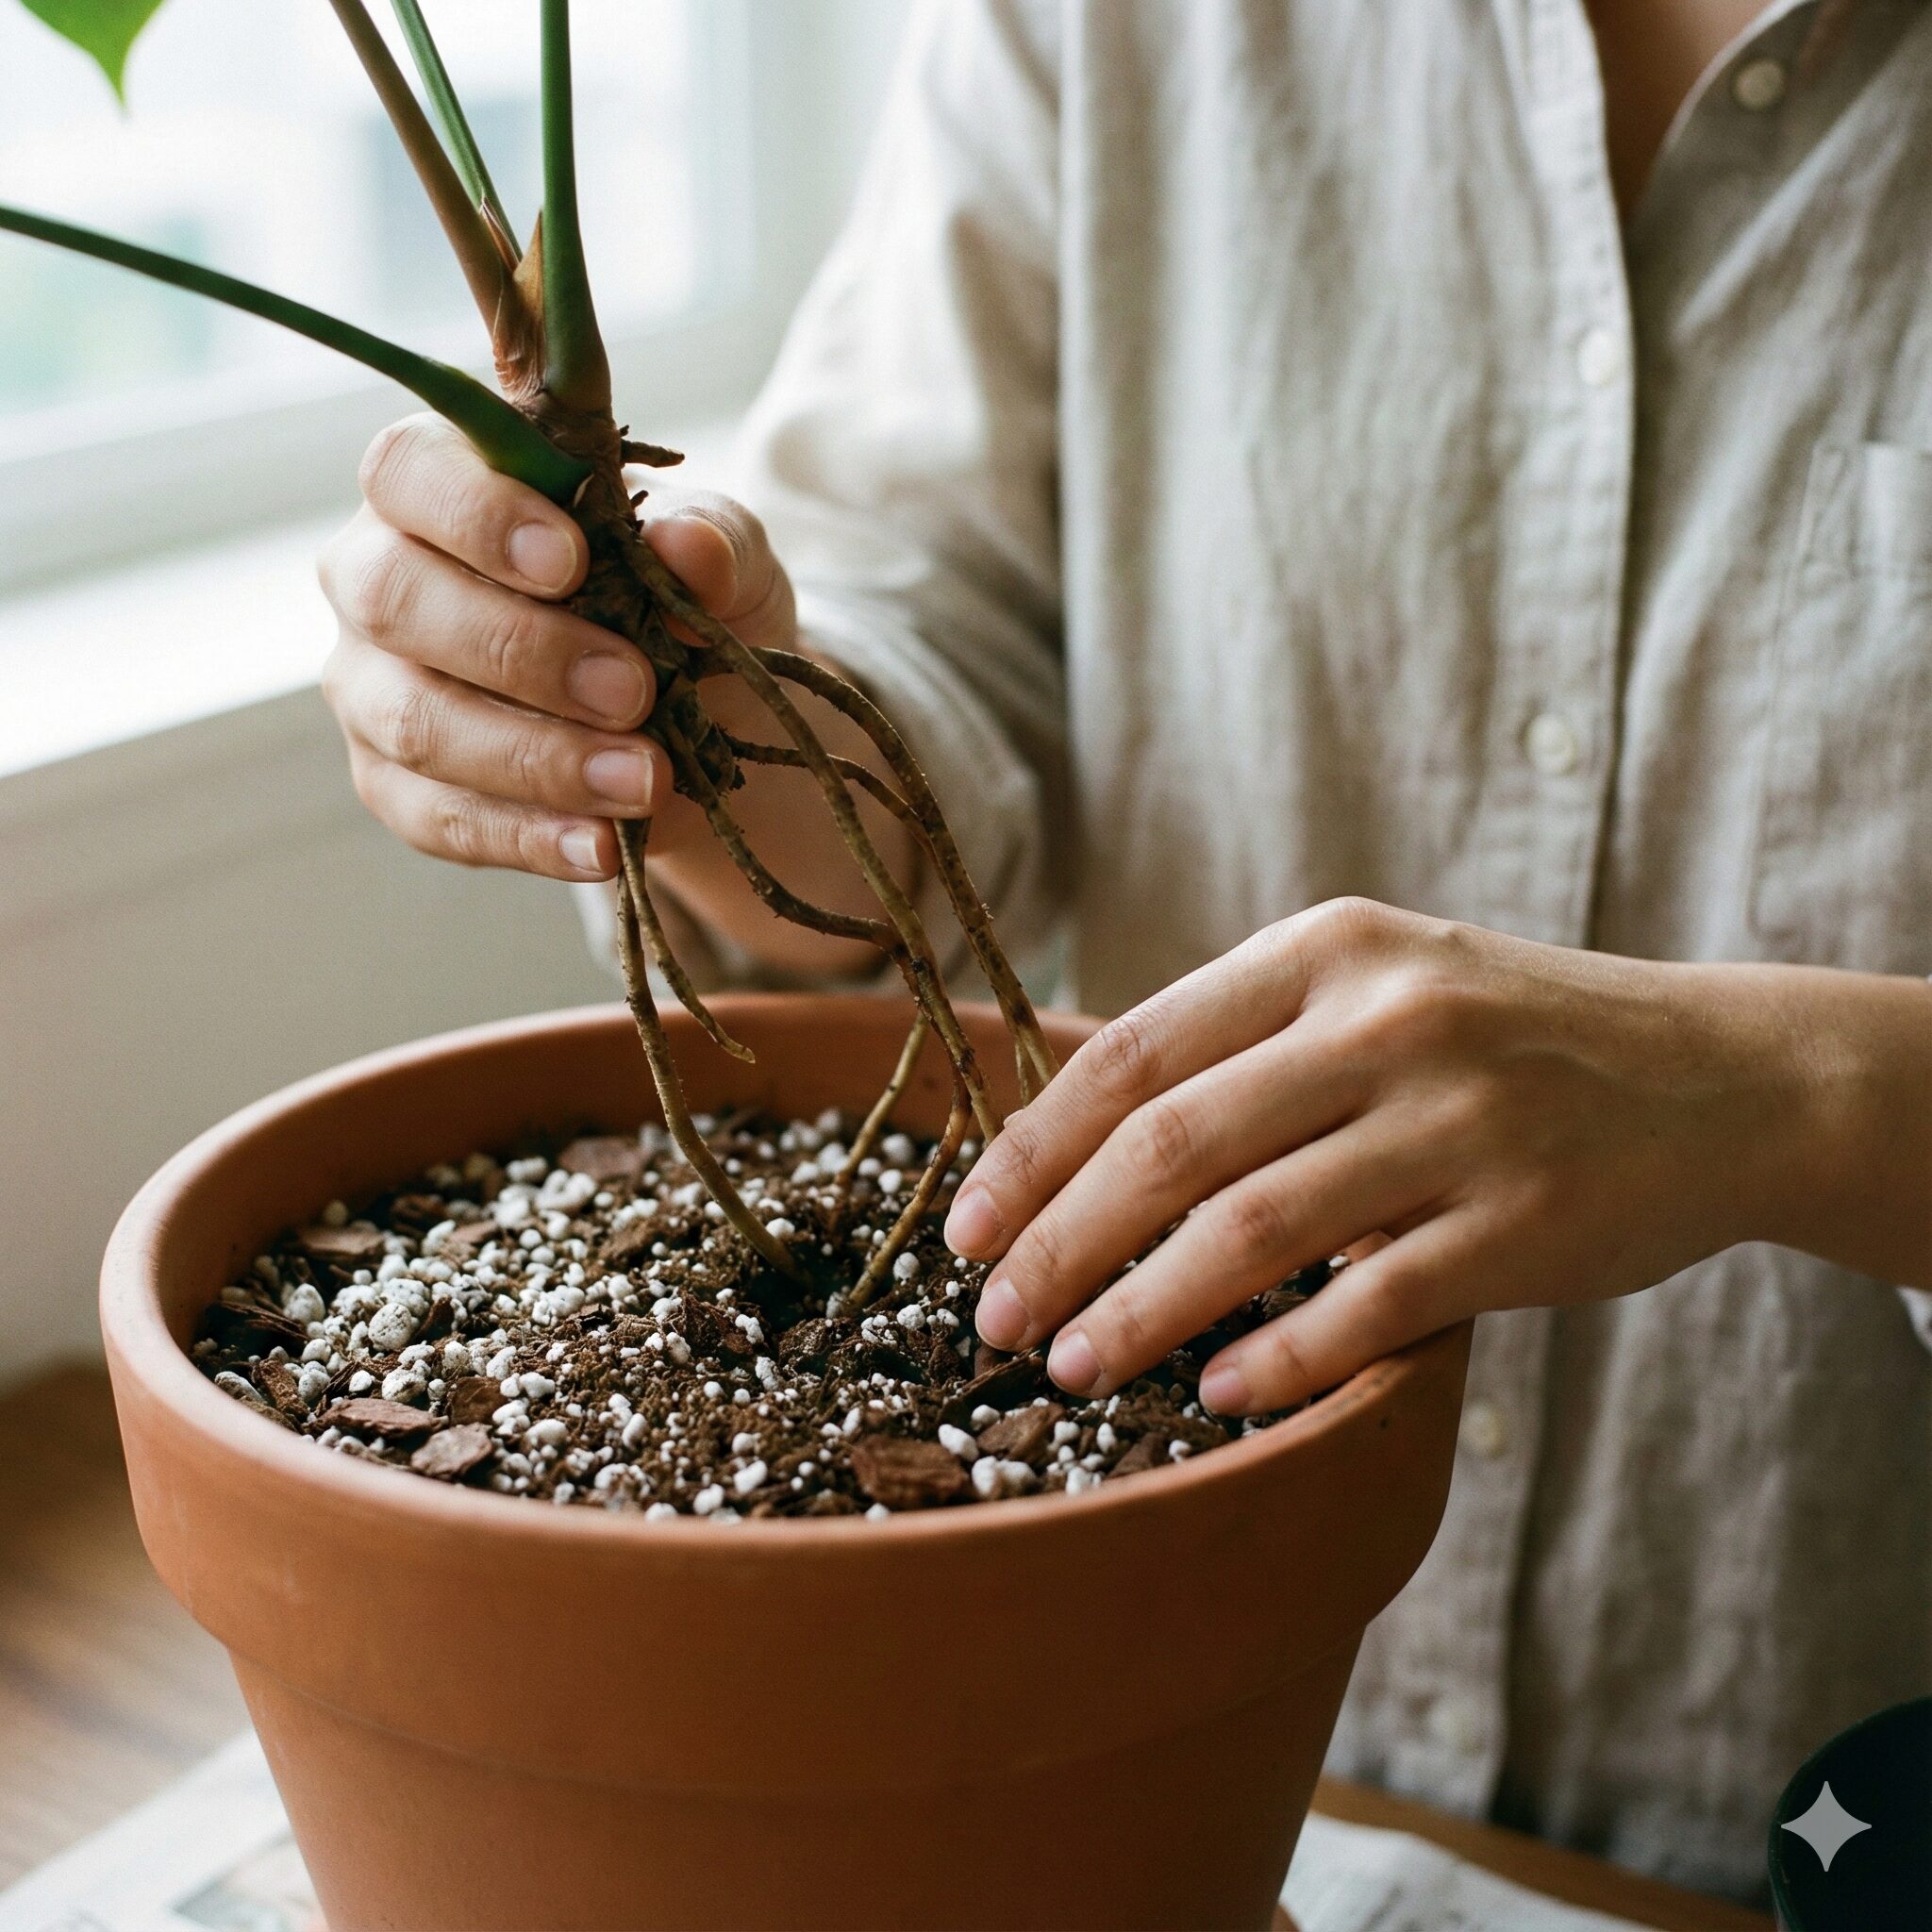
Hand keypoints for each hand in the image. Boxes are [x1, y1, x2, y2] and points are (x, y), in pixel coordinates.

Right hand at [318, 413, 798, 880]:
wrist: (697, 715)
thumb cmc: (679, 598)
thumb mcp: (722, 555)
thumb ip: (709, 540)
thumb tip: (686, 549)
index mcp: (438, 482)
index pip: (408, 470)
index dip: (476, 513)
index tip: (570, 560)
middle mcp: (377, 576)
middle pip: (395, 600)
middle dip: (522, 650)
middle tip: (634, 689)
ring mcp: (373, 686)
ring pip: (417, 721)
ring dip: (538, 758)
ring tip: (645, 780)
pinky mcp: (394, 785)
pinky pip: (438, 819)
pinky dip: (527, 837)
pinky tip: (599, 844)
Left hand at [944, 899, 1893, 1415]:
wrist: (1719, 1077)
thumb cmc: (1504, 1041)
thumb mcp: (1376, 986)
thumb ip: (1242, 1043)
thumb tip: (1068, 1141)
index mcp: (1325, 952)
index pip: (1131, 1054)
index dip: (1030, 1150)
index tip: (964, 1228)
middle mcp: (1385, 1022)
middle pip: (1168, 1146)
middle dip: (1057, 1243)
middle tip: (993, 1320)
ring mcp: (1459, 1123)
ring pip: (1249, 1230)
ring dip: (1140, 1313)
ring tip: (1071, 1367)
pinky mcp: (1521, 1225)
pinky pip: (1366, 1305)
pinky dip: (1278, 1359)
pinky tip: (1219, 1396)